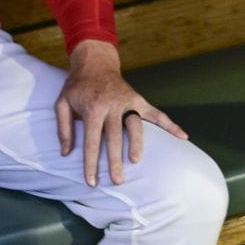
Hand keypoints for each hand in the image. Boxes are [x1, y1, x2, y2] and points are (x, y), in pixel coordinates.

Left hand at [57, 39, 188, 186]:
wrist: (95, 62)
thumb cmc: (77, 87)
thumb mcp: (62, 103)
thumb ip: (63, 129)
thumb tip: (66, 154)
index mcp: (93, 108)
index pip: (92, 141)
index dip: (91, 163)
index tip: (92, 181)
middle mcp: (112, 105)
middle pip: (115, 137)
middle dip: (115, 161)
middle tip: (117, 181)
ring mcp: (128, 102)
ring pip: (135, 125)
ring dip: (137, 144)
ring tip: (136, 161)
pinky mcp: (139, 100)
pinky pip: (156, 114)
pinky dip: (171, 125)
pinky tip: (183, 137)